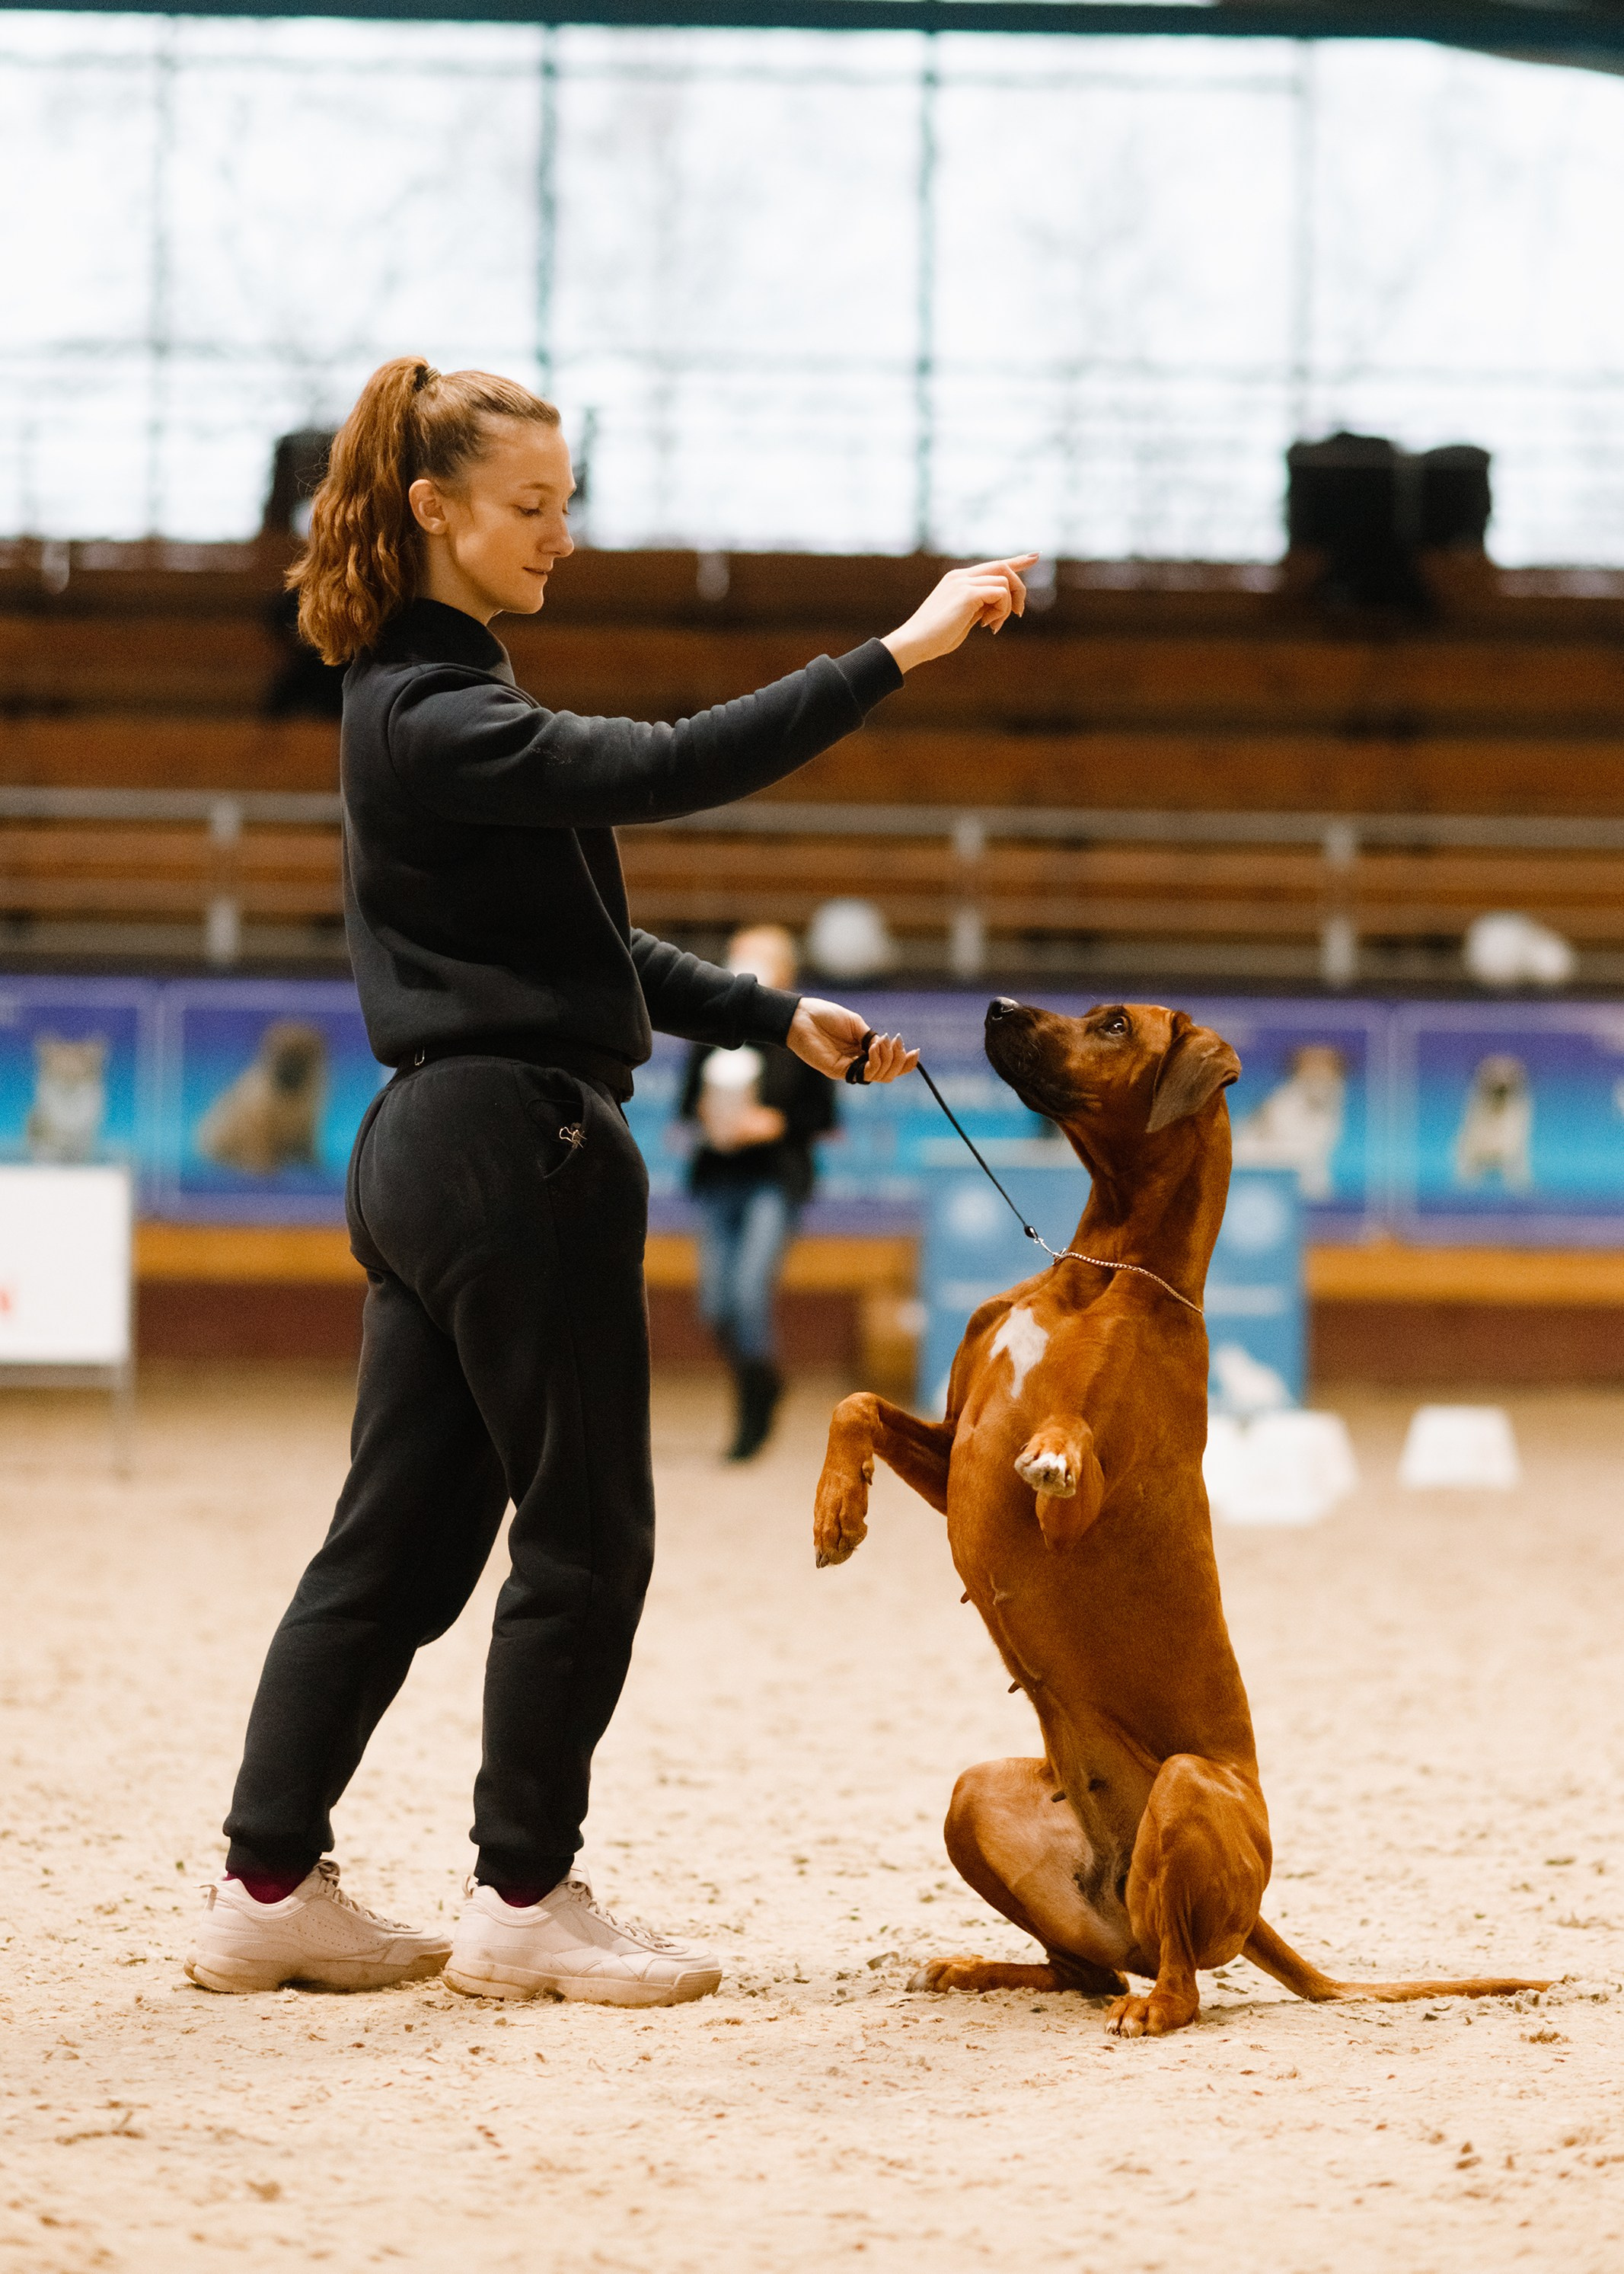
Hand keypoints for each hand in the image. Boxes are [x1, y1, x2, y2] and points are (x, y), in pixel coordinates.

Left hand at [788, 999, 917, 1083]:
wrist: (802, 1015)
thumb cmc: (826, 1016)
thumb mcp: (856, 1024)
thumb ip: (871, 1038)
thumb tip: (887, 1047)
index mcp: (863, 1052)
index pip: (888, 1065)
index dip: (904, 1062)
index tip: (916, 1052)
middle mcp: (857, 1063)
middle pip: (888, 1074)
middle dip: (898, 1060)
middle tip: (897, 1041)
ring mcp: (848, 1069)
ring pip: (878, 1076)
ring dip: (887, 1059)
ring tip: (883, 1041)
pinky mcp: (838, 1071)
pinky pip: (863, 1074)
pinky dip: (874, 1061)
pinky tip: (873, 1046)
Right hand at [882, 555, 1037, 673]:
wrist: (914, 643)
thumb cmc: (935, 638)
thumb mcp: (963, 619)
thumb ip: (980, 607)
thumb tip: (1000, 606)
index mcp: (958, 580)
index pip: (993, 565)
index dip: (1016, 561)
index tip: (1034, 557)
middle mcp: (961, 575)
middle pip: (1003, 567)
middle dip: (1018, 590)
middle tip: (1018, 614)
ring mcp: (963, 582)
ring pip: (1005, 581)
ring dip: (1007, 606)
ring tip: (992, 625)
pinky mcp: (967, 593)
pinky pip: (1001, 593)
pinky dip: (1001, 610)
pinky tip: (987, 625)